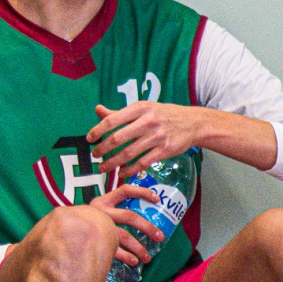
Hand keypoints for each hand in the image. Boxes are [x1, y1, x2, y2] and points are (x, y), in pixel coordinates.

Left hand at [88, 100, 204, 182]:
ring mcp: (157, 136)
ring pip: (129, 153)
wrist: (193, 123)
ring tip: (104, 167)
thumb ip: (119, 112)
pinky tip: (121, 173)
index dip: (98, 130)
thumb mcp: (143, 108)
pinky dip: (130, 170)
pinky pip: (143, 163)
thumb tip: (97, 110)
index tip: (89, 139)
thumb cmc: (163, 114)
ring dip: (113, 162)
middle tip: (94, 155)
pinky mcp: (165, 150)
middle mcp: (147, 121)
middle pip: (118, 138)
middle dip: (103, 149)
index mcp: (140, 108)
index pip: (113, 120)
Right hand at [92, 180, 162, 266]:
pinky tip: (134, 261)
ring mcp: (98, 226)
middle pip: (129, 216)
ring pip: (124, 235)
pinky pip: (113, 249)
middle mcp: (101, 212)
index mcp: (103, 201)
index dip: (142, 192)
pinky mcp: (94, 241)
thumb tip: (139, 216)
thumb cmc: (84, 222)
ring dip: (139, 247)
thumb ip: (112, 211)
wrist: (61, 230)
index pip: (125, 190)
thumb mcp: (96, 211)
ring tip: (148, 257)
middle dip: (147, 227)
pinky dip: (126, 256)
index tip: (157, 199)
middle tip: (160, 237)